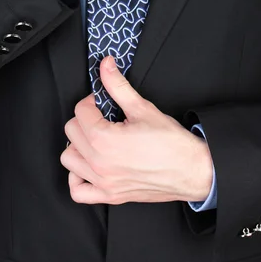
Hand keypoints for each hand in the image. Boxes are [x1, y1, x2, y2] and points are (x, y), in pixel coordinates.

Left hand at [60, 56, 213, 204]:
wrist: (192, 170)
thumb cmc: (171, 143)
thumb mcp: (142, 108)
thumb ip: (118, 85)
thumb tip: (106, 65)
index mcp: (104, 140)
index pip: (80, 111)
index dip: (92, 101)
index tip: (102, 102)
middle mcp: (99, 163)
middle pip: (71, 132)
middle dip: (84, 120)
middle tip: (102, 118)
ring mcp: (103, 182)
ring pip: (69, 159)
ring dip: (78, 146)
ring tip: (96, 139)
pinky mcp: (110, 196)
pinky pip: (77, 192)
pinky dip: (78, 178)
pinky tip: (90, 166)